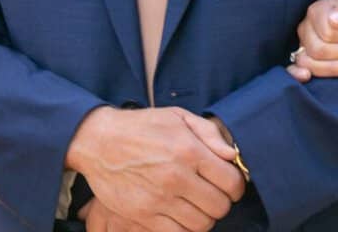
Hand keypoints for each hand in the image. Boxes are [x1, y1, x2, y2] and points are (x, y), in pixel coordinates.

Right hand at [65, 107, 244, 231]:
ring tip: (198, 206)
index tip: (232, 185)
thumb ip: (210, 134)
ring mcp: (157, 200)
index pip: (231, 182)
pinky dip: (184, 228)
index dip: (237, 187)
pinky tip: (181, 216)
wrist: (100, 141)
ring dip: (205, 218)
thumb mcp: (180, 117)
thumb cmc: (143, 126)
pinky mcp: (140, 216)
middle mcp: (175, 178)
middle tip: (215, 196)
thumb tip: (232, 155)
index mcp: (189, 152)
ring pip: (200, 225)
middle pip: (219, 207)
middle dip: (223, 203)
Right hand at [287, 0, 337, 82]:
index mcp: (316, 11)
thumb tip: (335, 21)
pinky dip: (296, 74)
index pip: (329, 32)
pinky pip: (291, 69)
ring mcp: (300, 45)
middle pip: (319, 49)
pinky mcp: (300, 59)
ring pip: (308, 62)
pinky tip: (307, 77)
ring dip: (333, 68)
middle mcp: (305, 28)